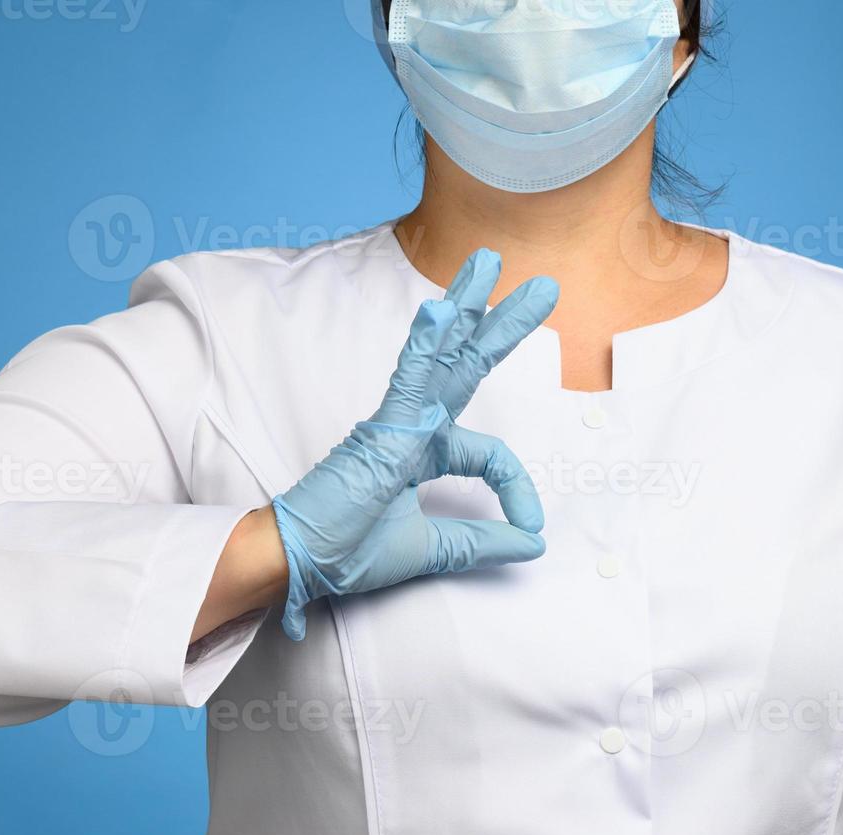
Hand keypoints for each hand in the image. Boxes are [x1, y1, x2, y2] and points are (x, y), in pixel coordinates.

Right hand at [272, 249, 558, 639]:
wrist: (300, 563)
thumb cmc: (350, 550)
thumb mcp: (436, 549)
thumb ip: (482, 543)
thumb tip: (533, 546)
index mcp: (426, 452)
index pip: (491, 455)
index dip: (518, 489)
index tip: (532, 527)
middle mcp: (417, 427)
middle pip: (469, 367)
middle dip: (503, 327)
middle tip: (542, 288)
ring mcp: (400, 422)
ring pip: (444, 357)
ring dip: (468, 308)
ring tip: (490, 263)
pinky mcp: (381, 429)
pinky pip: (409, 381)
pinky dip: (426, 346)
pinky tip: (442, 311)